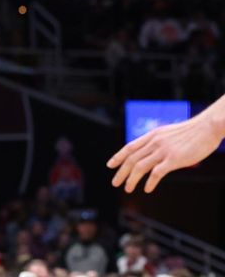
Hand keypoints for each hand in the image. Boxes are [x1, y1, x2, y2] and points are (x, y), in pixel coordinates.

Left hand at [107, 113, 222, 192]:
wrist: (207, 127)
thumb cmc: (191, 132)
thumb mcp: (169, 133)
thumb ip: (158, 141)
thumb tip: (151, 151)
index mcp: (152, 135)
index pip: (130, 147)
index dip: (118, 156)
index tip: (110, 165)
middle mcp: (154, 142)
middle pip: (131, 159)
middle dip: (121, 172)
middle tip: (115, 183)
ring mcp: (163, 151)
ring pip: (140, 167)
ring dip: (131, 179)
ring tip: (127, 189)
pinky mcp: (174, 159)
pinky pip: (157, 173)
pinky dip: (150, 182)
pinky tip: (147, 189)